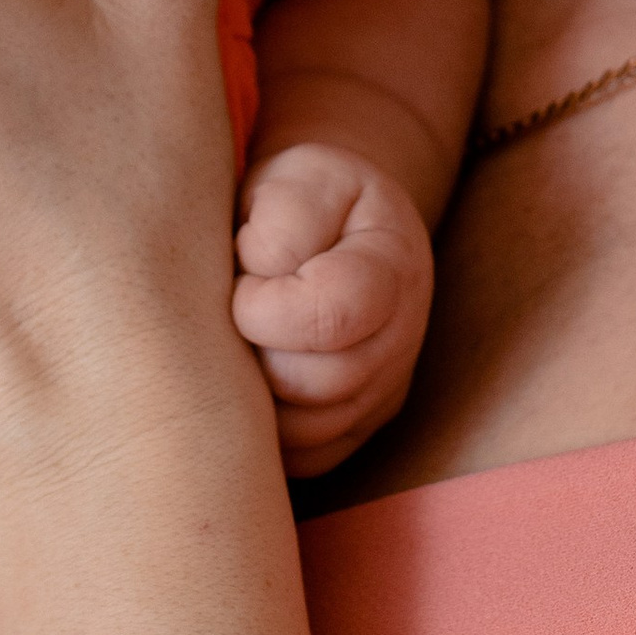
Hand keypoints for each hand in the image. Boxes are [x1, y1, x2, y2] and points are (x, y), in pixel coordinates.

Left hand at [230, 143, 434, 474]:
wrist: (329, 223)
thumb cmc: (299, 197)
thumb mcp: (294, 174)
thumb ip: (284, 215)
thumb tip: (263, 278)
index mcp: (393, 263)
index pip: (335, 313)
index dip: (268, 307)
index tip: (240, 279)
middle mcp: (403, 336)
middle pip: (323, 383)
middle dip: (257, 351)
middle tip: (231, 313)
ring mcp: (384, 389)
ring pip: (308, 432)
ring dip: (255, 393)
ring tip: (240, 342)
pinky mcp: (354, 428)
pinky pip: (303, 460)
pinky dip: (264, 431)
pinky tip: (247, 380)